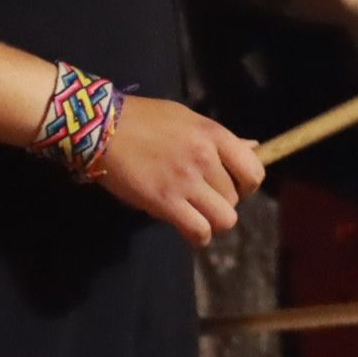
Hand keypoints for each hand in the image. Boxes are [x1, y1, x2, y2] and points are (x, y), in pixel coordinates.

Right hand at [91, 98, 266, 245]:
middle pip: (235, 198)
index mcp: (214, 135)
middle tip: (203, 199)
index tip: (232, 187)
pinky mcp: (165, 202)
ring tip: (196, 215)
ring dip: (212, 221)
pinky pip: (199, 230)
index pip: (254, 171)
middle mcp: (206, 158)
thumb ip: (220, 139)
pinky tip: (188, 229)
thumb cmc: (144, 119)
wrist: (103, 127)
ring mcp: (186, 181)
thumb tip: (253, 147)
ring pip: (224, 219)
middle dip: (222, 202)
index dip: (247, 185)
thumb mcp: (187, 119)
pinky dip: (198, 236)